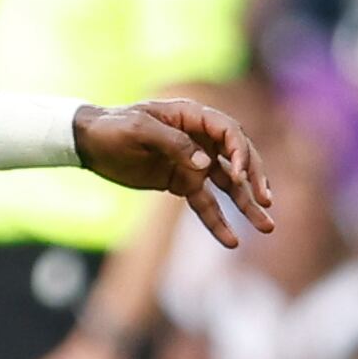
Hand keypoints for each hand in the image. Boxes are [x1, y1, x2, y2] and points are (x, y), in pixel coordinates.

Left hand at [73, 98, 274, 245]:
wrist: (89, 142)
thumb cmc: (113, 127)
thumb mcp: (138, 129)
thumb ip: (173, 144)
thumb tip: (206, 165)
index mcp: (193, 117)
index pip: (229, 132)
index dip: (240, 152)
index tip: (239, 176)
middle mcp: (201, 139)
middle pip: (238, 159)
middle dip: (255, 180)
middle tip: (266, 201)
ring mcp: (193, 163)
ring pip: (229, 185)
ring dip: (247, 204)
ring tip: (268, 227)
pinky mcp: (182, 183)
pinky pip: (205, 203)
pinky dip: (217, 221)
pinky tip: (232, 241)